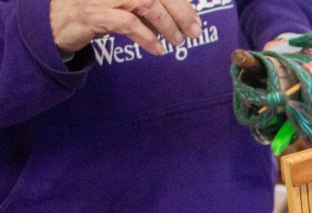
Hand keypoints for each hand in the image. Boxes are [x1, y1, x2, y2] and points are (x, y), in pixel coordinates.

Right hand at [50, 0, 201, 57]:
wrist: (56, 20)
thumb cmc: (97, 11)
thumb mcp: (126, 5)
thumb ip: (150, 7)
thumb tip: (184, 18)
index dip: (182, 3)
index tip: (196, 21)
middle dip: (182, 12)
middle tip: (194, 33)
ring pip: (147, 3)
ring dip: (167, 25)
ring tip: (177, 42)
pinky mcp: (95, 14)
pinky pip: (129, 23)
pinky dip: (148, 38)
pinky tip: (157, 49)